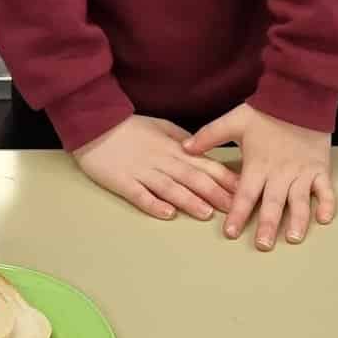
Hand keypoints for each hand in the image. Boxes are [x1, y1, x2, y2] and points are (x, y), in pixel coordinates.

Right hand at [74, 115, 238, 222]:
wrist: (94, 124)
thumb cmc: (128, 127)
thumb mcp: (160, 126)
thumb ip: (181, 139)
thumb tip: (201, 150)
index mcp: (173, 148)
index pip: (205, 164)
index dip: (225, 178)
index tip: (243, 190)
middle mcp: (161, 161)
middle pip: (192, 178)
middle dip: (215, 193)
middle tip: (234, 209)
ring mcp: (141, 171)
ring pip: (170, 187)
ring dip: (189, 200)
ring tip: (206, 213)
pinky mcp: (122, 181)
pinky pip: (139, 195)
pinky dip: (154, 204)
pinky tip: (167, 214)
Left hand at [184, 104, 332, 250]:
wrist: (300, 97)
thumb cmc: (267, 111)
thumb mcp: (234, 120)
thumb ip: (210, 135)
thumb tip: (185, 147)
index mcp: (258, 165)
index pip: (245, 194)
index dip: (237, 214)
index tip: (230, 233)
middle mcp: (280, 173)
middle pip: (273, 203)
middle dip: (267, 225)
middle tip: (262, 245)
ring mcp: (302, 172)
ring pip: (300, 200)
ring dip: (298, 219)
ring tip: (293, 238)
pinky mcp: (320, 168)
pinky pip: (326, 189)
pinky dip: (327, 203)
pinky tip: (325, 219)